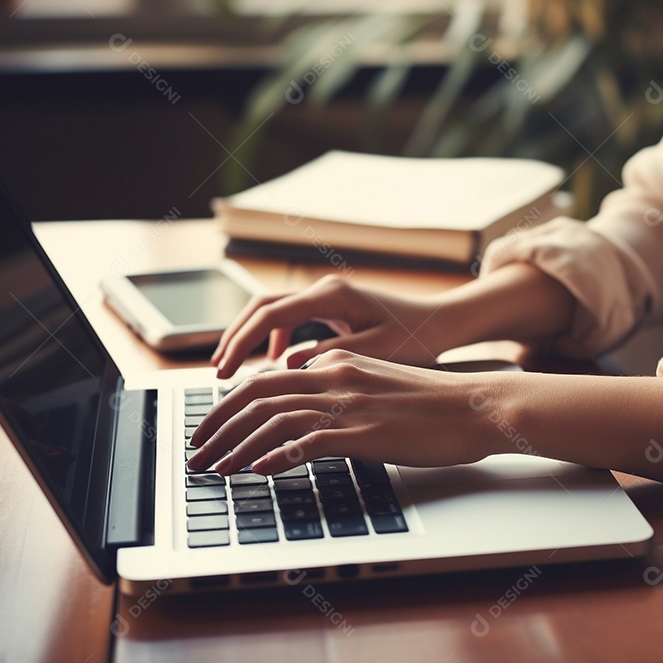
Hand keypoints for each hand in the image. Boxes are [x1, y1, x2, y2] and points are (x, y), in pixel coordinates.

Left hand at [188, 350, 503, 474]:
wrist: (478, 406)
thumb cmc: (434, 402)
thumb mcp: (377, 383)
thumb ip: (340, 387)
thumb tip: (308, 410)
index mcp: (336, 363)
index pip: (266, 379)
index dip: (229, 404)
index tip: (211, 428)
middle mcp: (335, 376)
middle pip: (256, 394)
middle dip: (216, 424)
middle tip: (195, 452)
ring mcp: (348, 404)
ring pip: (273, 418)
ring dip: (235, 446)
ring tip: (213, 470)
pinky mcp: (365, 432)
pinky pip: (307, 442)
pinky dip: (276, 457)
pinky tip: (257, 473)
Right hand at [210, 274, 451, 378]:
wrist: (444, 322)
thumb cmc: (419, 337)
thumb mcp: (376, 352)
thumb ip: (331, 356)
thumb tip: (289, 365)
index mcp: (332, 296)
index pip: (270, 315)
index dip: (242, 342)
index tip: (224, 371)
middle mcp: (325, 290)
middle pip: (262, 307)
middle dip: (236, 338)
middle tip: (218, 372)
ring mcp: (328, 297)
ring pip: (274, 311)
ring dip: (252, 337)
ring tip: (235, 370)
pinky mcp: (334, 308)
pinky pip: (292, 319)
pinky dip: (276, 339)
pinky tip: (276, 363)